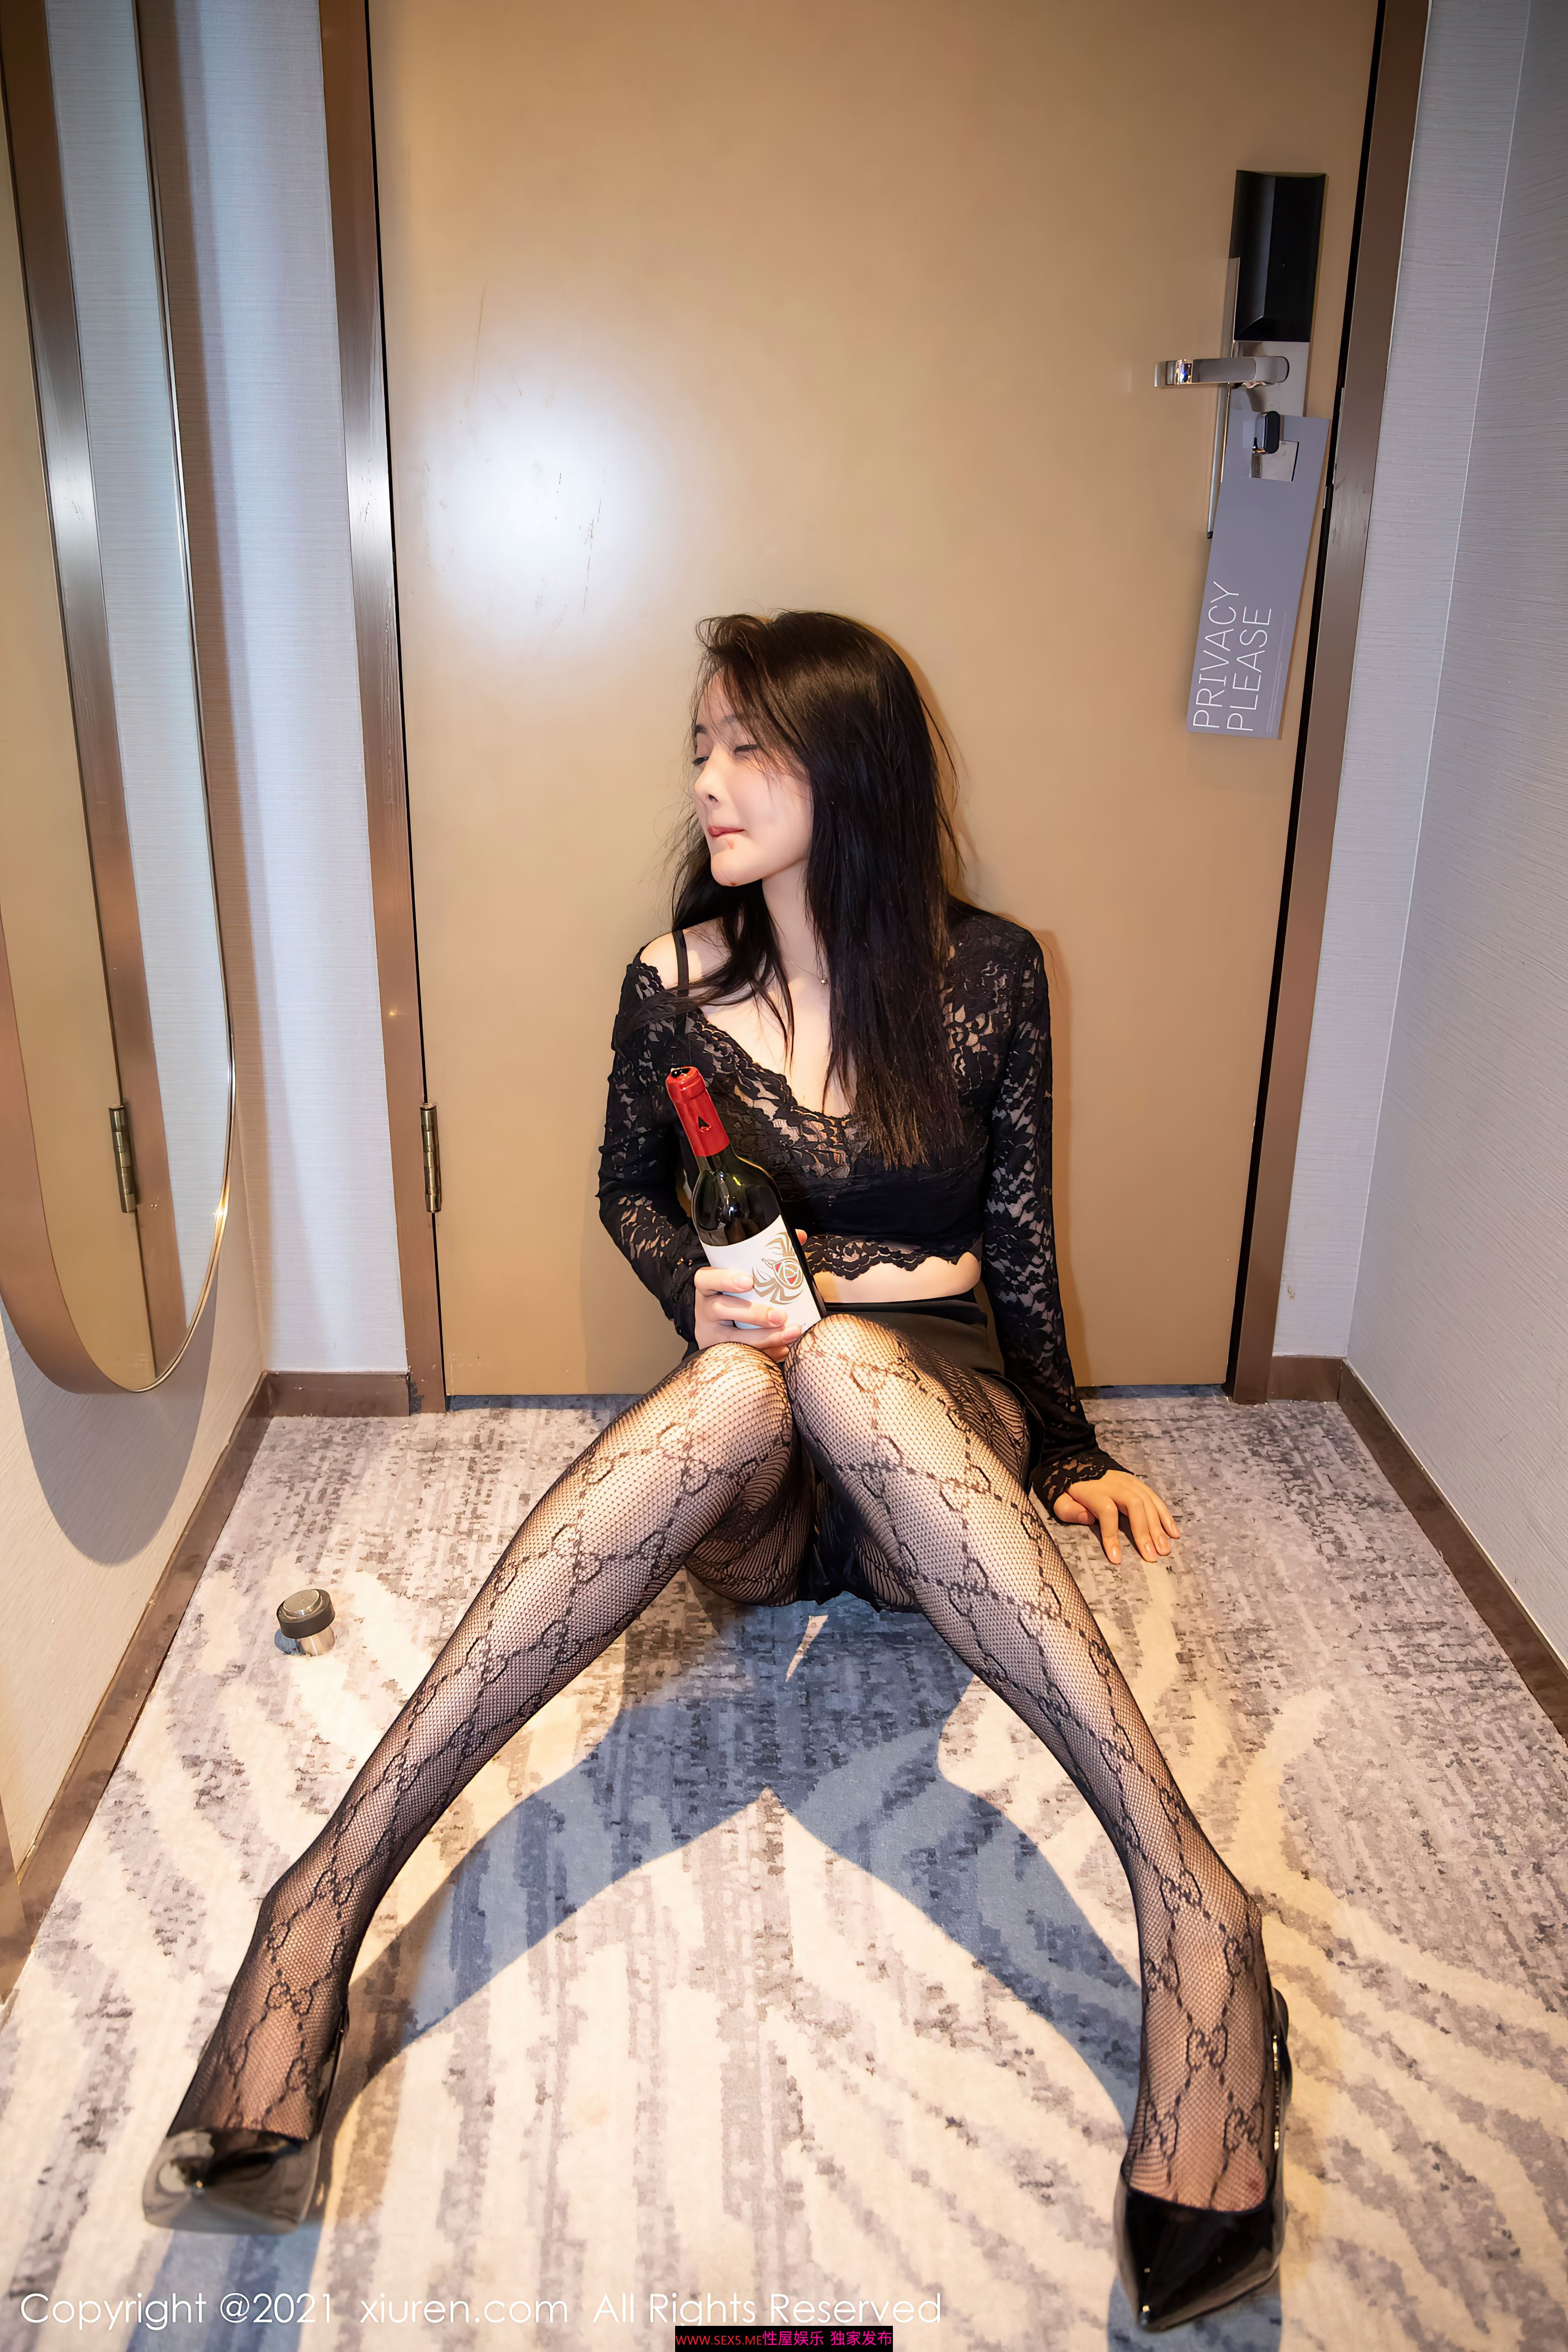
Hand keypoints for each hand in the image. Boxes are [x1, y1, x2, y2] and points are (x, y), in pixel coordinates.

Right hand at [693, 1265, 800, 1359]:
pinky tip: (783, 1349)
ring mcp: (710, 1333)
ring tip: (790, 1333)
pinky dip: (766, 1353)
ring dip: (764, 1337)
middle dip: (754, 1314)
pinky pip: (742, 1355)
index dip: (725, 1279)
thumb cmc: (734, 1294)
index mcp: (708, 1285)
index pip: (706, 1278)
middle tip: (779, 1315)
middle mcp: (705, 1308)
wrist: (715, 1325)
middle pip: (721, 1309)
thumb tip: (799, 1237)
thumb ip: (769, 1257)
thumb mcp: (742, 1274)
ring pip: (732, 1337)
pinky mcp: (719, 1352)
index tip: (748, 1281)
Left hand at [1053, 1470, 1179, 1565]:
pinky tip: (1173, 1532)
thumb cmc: (1067, 1487)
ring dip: (1158, 1527)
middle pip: (1135, 1506)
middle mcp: (1115, 1485)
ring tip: (1164, 1549)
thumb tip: (1088, 1519)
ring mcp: (1129, 1482)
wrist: (1076, 1460)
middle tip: (1151, 1556)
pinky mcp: (1137, 1482)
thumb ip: (1069, 1510)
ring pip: (1148, 1502)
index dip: (1112, 1535)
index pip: (1107, 1512)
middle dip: (1144, 1533)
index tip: (1116, 1558)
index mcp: (1094, 1490)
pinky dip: (1165, 1515)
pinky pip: (1155, 1498)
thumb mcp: (1058, 1499)